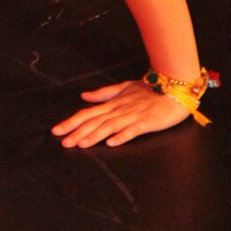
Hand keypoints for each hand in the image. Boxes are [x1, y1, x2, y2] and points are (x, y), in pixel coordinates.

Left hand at [51, 79, 188, 147]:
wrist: (173, 87)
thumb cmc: (149, 89)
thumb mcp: (124, 88)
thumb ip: (104, 93)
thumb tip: (84, 96)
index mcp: (113, 103)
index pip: (88, 113)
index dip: (72, 122)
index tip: (57, 130)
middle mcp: (119, 110)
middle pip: (95, 121)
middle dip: (78, 132)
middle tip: (63, 142)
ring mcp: (133, 116)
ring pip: (110, 126)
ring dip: (95, 135)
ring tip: (81, 144)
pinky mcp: (147, 122)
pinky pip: (132, 130)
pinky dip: (121, 136)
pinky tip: (111, 143)